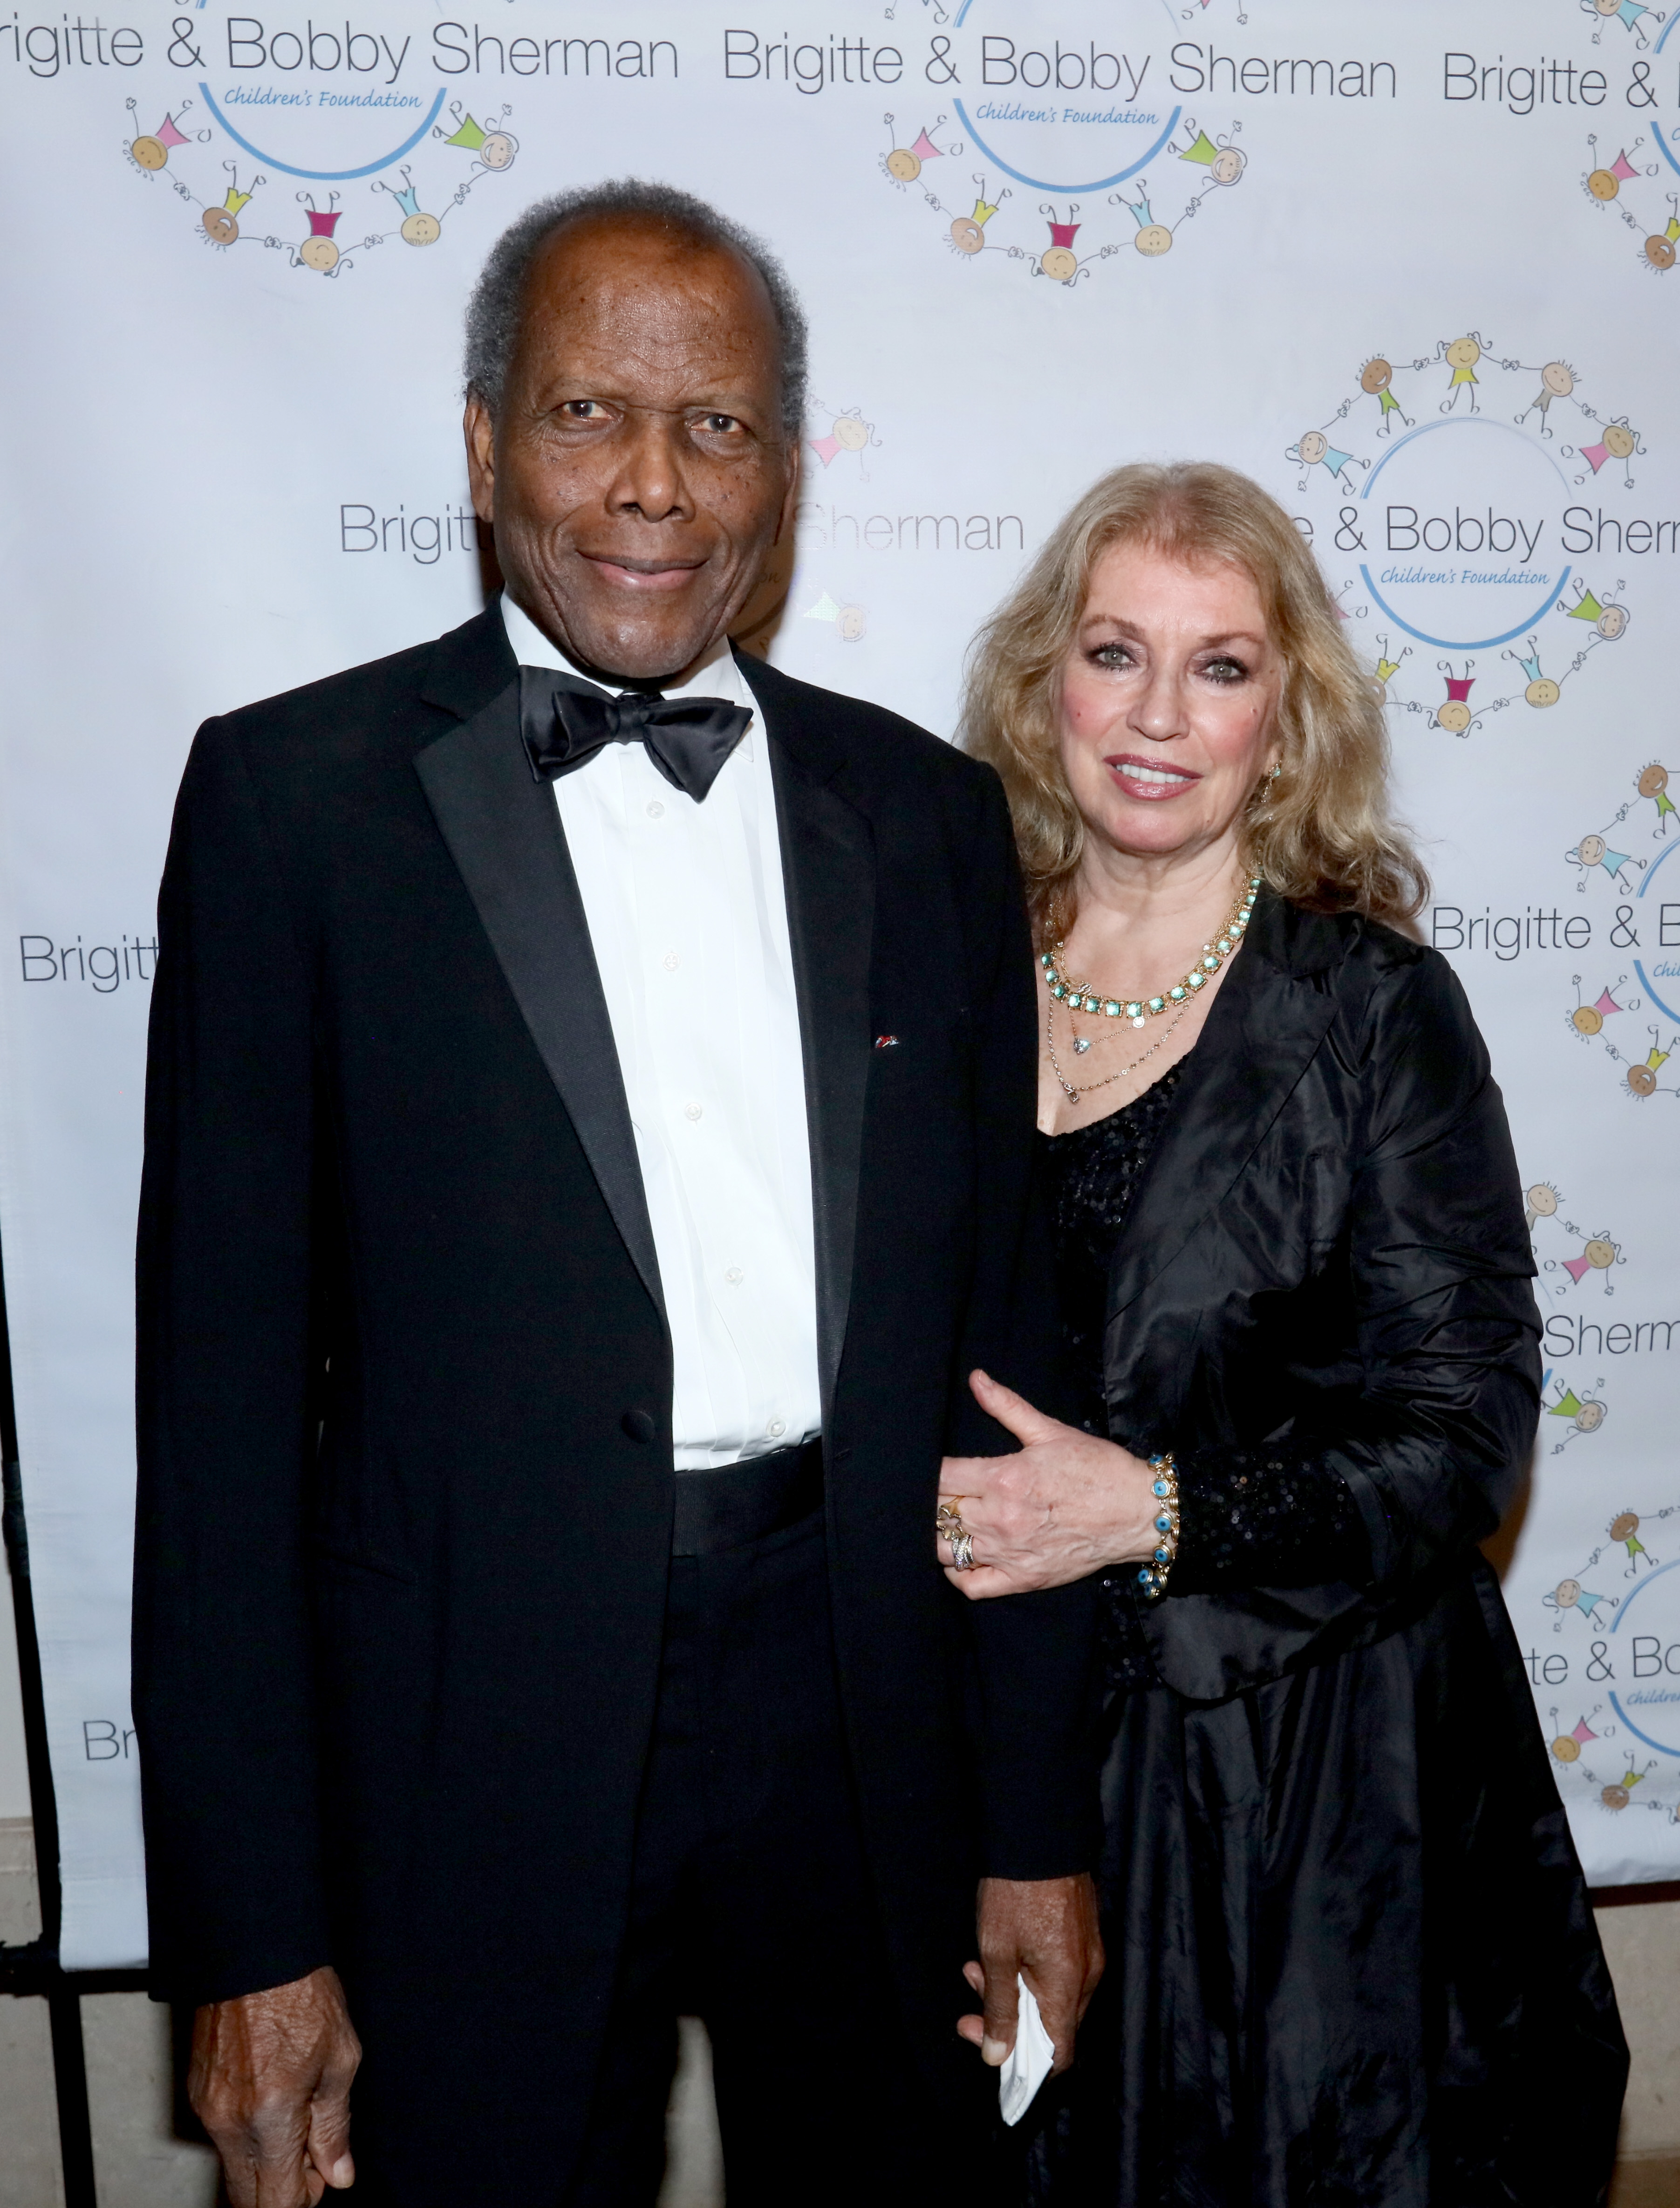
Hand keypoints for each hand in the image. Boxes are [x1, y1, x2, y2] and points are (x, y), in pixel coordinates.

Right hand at [189, 1965, 360, 2207]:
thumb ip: (335, 2125)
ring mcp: (206, 2109)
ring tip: (296, 2114)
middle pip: (247, 2197)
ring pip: (234, 2167)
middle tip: (311, 2153)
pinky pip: (222, 2136)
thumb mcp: (340, 2058)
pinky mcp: (196, 2092)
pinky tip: (273, 2098)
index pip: (276, 2203)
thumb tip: (339, 2173)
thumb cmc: (300, 1994)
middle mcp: (229, 2123)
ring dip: (265, 2161)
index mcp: (269, 2119)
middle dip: (281, 2188)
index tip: (322, 2176)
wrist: (254, 1951)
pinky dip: (247, 2135)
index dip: (304, 2199)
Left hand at [937, 1370, 1157, 1598]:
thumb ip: (1007, 1406)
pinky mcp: (1022, 1579)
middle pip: (939, 1512)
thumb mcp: (1050, 1431)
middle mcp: (1000, 1519)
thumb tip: (975, 1378)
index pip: (941, 1477)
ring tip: (945, 1522)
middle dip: (932, 1501)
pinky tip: (957, 1557)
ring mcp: (1009, 1553)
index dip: (928, 1472)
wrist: (1137, 1513)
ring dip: (938, 1535)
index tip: (929, 1468)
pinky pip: (971, 1585)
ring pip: (946, 1549)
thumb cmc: (1096, 1468)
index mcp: (1003, 1478)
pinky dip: (956, 1573)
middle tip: (937, 1494)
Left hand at [959, 1874, 1102, 2074]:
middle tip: (970, 2009)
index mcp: (1069, 1985)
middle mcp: (1088, 1975)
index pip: (1061, 2053)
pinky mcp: (1083, 1934)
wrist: (1039, 1832)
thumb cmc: (1015, 1892)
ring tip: (976, 1970)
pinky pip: (1058, 1972)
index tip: (991, 2051)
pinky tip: (999, 1954)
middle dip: (1008, 2023)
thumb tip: (997, 2056)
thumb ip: (999, 2007)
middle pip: (1052, 2025)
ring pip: (1052, 1996)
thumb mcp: (997, 1952)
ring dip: (1013, 1995)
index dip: (1027, 2066)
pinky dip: (1028, 1973)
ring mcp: (1089, 1953)